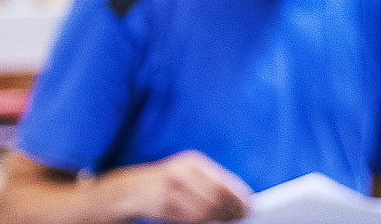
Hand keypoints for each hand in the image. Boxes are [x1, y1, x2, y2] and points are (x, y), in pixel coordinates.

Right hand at [97, 150, 252, 222]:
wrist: (131, 190)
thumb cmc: (168, 181)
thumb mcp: (189, 172)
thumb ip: (212, 181)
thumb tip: (239, 196)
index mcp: (192, 163)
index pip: (223, 181)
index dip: (238, 195)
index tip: (249, 204)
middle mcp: (182, 174)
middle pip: (216, 196)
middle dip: (232, 208)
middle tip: (241, 215)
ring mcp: (171, 190)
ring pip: (205, 210)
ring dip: (220, 217)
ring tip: (230, 219)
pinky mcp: (163, 206)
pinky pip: (190, 218)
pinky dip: (204, 221)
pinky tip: (212, 220)